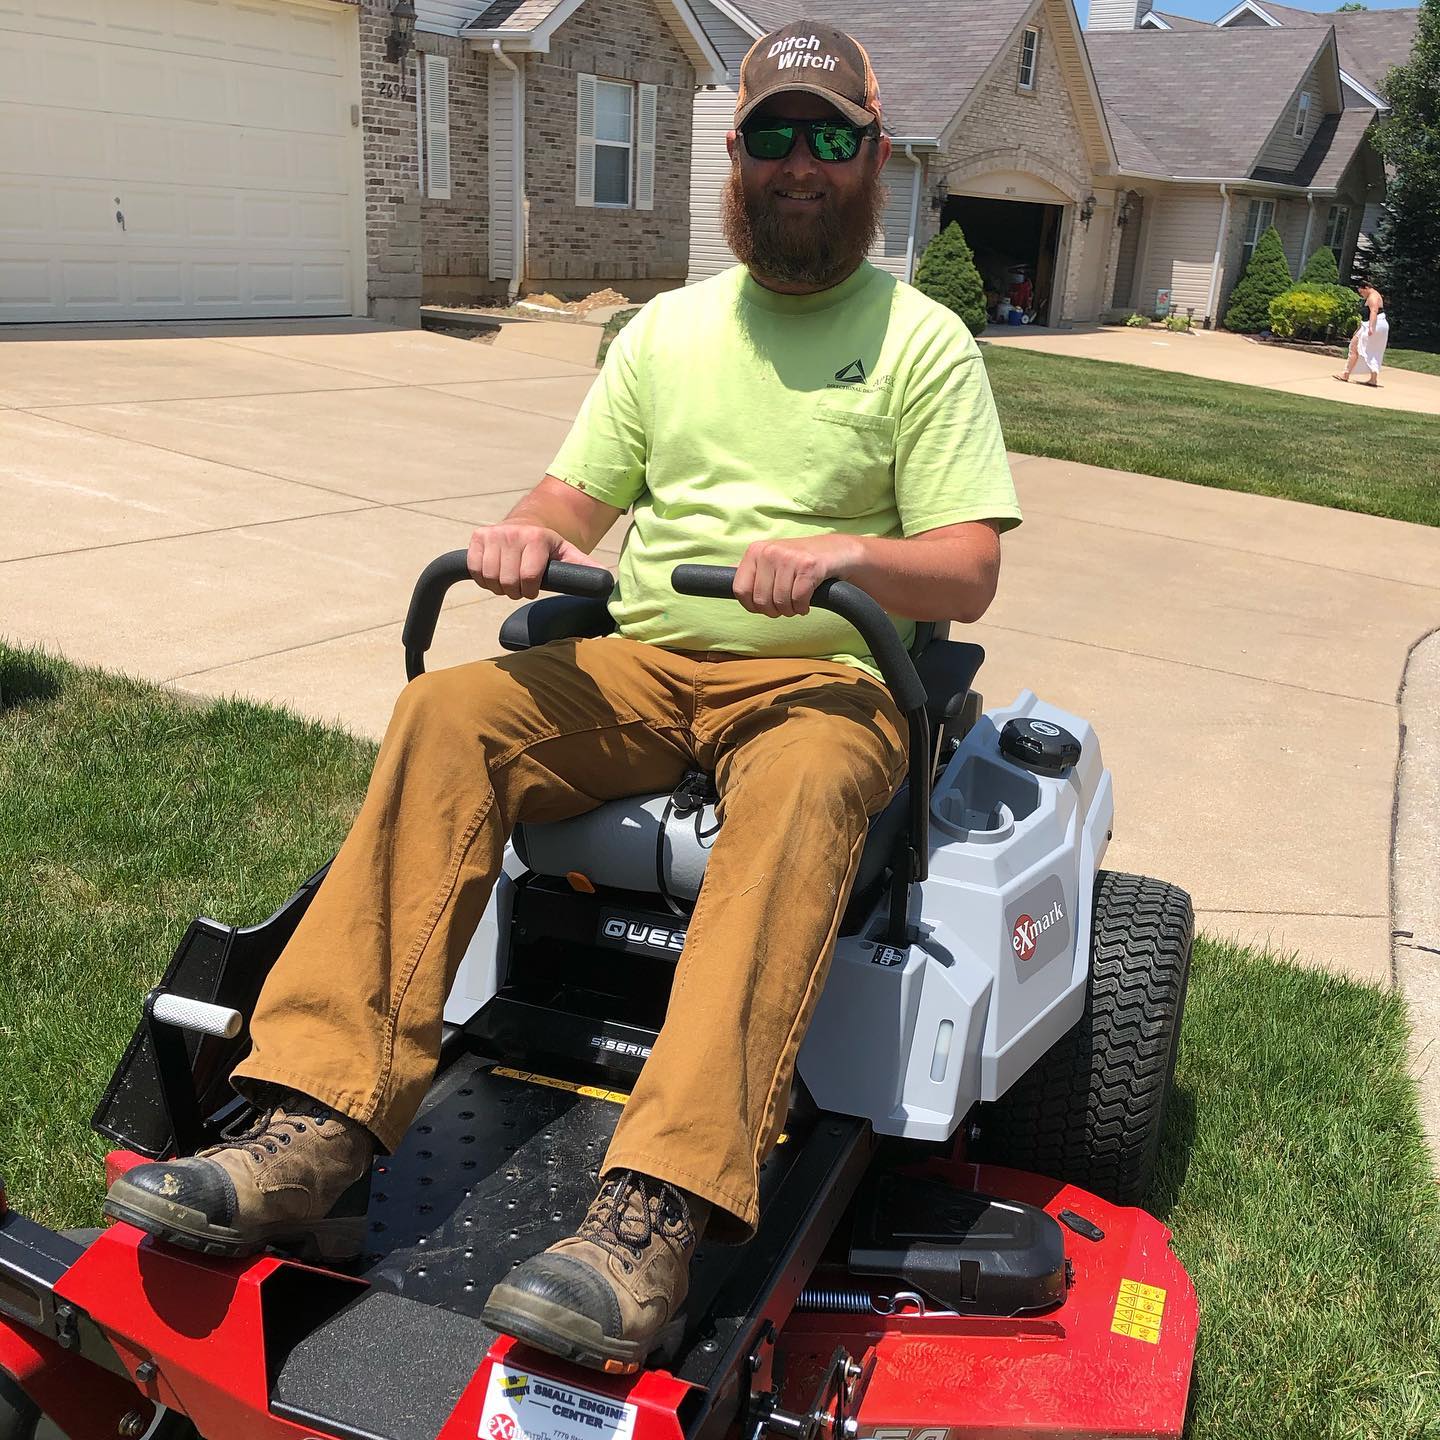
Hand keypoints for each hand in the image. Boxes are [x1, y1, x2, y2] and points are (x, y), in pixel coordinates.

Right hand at [467, 523, 592, 599]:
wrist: (527, 525)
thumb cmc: (548, 547)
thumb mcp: (568, 554)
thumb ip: (584, 568)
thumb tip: (607, 582)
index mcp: (537, 538)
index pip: (528, 578)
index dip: (530, 590)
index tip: (534, 588)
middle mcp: (513, 533)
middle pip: (508, 582)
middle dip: (515, 591)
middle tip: (521, 586)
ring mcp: (494, 533)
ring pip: (489, 577)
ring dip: (499, 586)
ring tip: (509, 580)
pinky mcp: (478, 536)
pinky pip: (474, 569)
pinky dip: (482, 578)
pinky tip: (495, 574)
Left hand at [733, 534, 864, 617]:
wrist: (837, 552)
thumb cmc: (801, 561)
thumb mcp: (772, 560)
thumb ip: (751, 569)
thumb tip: (723, 576)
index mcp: (755, 551)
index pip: (740, 590)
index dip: (752, 606)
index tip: (764, 606)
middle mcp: (769, 551)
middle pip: (761, 600)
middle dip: (774, 610)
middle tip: (785, 605)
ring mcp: (789, 557)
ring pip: (780, 602)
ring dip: (791, 610)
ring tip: (797, 603)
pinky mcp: (809, 566)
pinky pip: (798, 600)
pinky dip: (803, 607)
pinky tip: (807, 602)